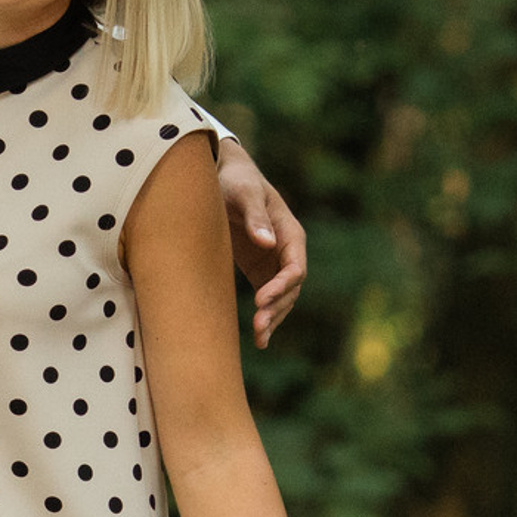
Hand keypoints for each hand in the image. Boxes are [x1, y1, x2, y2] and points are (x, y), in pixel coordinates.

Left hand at [217, 138, 306, 347]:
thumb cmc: (235, 181)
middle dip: (277, 308)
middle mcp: (286, 250)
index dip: (282, 286)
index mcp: (289, 232)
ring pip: (282, 298)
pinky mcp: (258, 271)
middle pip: (291, 288)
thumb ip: (255, 216)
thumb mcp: (243, 194)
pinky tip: (258, 339)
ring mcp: (273, 263)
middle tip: (258, 326)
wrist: (221, 178)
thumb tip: (268, 243)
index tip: (260, 299)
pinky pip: (267, 299)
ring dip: (273, 318)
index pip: (294, 267)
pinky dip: (265, 317)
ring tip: (259, 338)